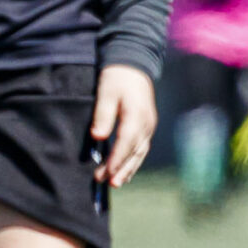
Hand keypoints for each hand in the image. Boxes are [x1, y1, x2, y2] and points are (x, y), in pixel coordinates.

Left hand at [91, 64, 158, 185]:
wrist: (134, 65)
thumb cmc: (117, 77)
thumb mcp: (106, 92)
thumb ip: (102, 115)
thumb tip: (98, 137)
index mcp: (136, 114)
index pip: (126, 142)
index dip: (116, 159)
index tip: (106, 173)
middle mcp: (147, 123)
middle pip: (135, 151)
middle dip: (121, 169)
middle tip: (108, 183)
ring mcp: (149, 125)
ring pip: (140, 153)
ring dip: (128, 169)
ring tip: (116, 183)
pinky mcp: (147, 126)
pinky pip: (142, 148)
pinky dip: (134, 161)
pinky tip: (125, 171)